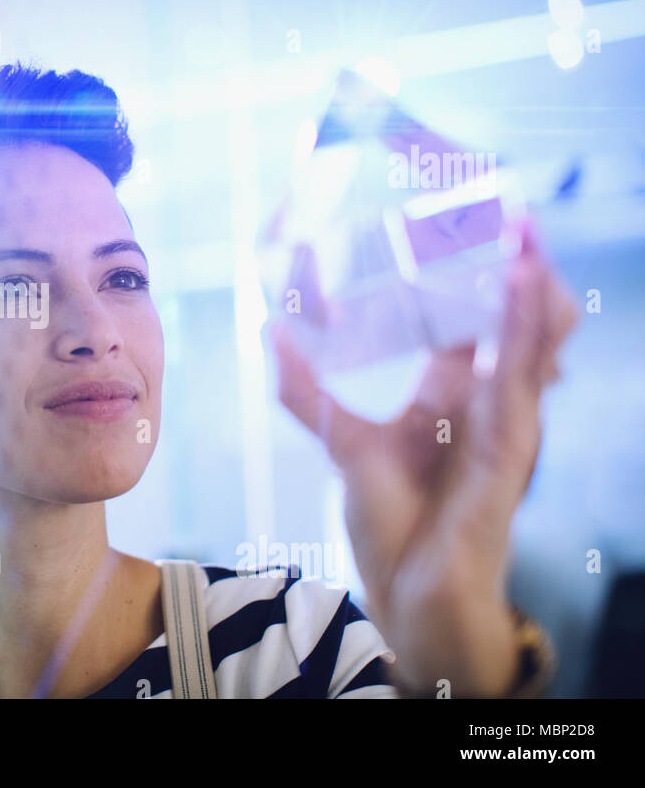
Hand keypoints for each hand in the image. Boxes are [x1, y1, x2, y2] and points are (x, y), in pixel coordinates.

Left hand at [272, 220, 578, 695]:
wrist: (410, 594)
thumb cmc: (393, 522)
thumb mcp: (343, 441)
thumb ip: (307, 390)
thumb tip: (271, 332)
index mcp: (455, 390)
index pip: (474, 315)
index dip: (478, 270)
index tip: (468, 217)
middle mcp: (487, 399)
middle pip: (518, 319)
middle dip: (522, 267)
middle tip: (514, 211)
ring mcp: (505, 424)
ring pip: (533, 341)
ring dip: (532, 288)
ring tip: (526, 234)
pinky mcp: (509, 452)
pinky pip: (521, 384)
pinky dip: (524, 337)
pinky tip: (522, 294)